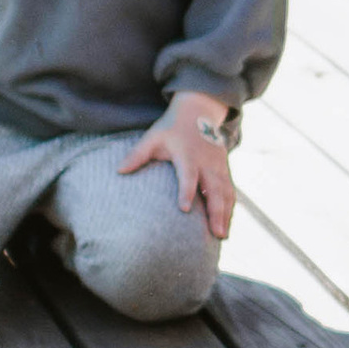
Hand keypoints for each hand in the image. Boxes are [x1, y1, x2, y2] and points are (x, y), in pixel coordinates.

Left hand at [120, 88, 235, 239]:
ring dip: (226, 214)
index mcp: (188, 155)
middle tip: (216, 234)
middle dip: (216, 212)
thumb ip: (137, 154)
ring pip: (226, 193)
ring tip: (223, 236)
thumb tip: (118, 171)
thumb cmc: (171, 128)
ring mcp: (218, 167)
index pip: (188, 175)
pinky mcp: (224, 169)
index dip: (186, 191)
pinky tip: (227, 224)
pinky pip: (230, 191)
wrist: (199, 111)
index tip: (184, 208)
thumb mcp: (153, 137)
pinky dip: (230, 208)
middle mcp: (206, 163)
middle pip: (214, 189)